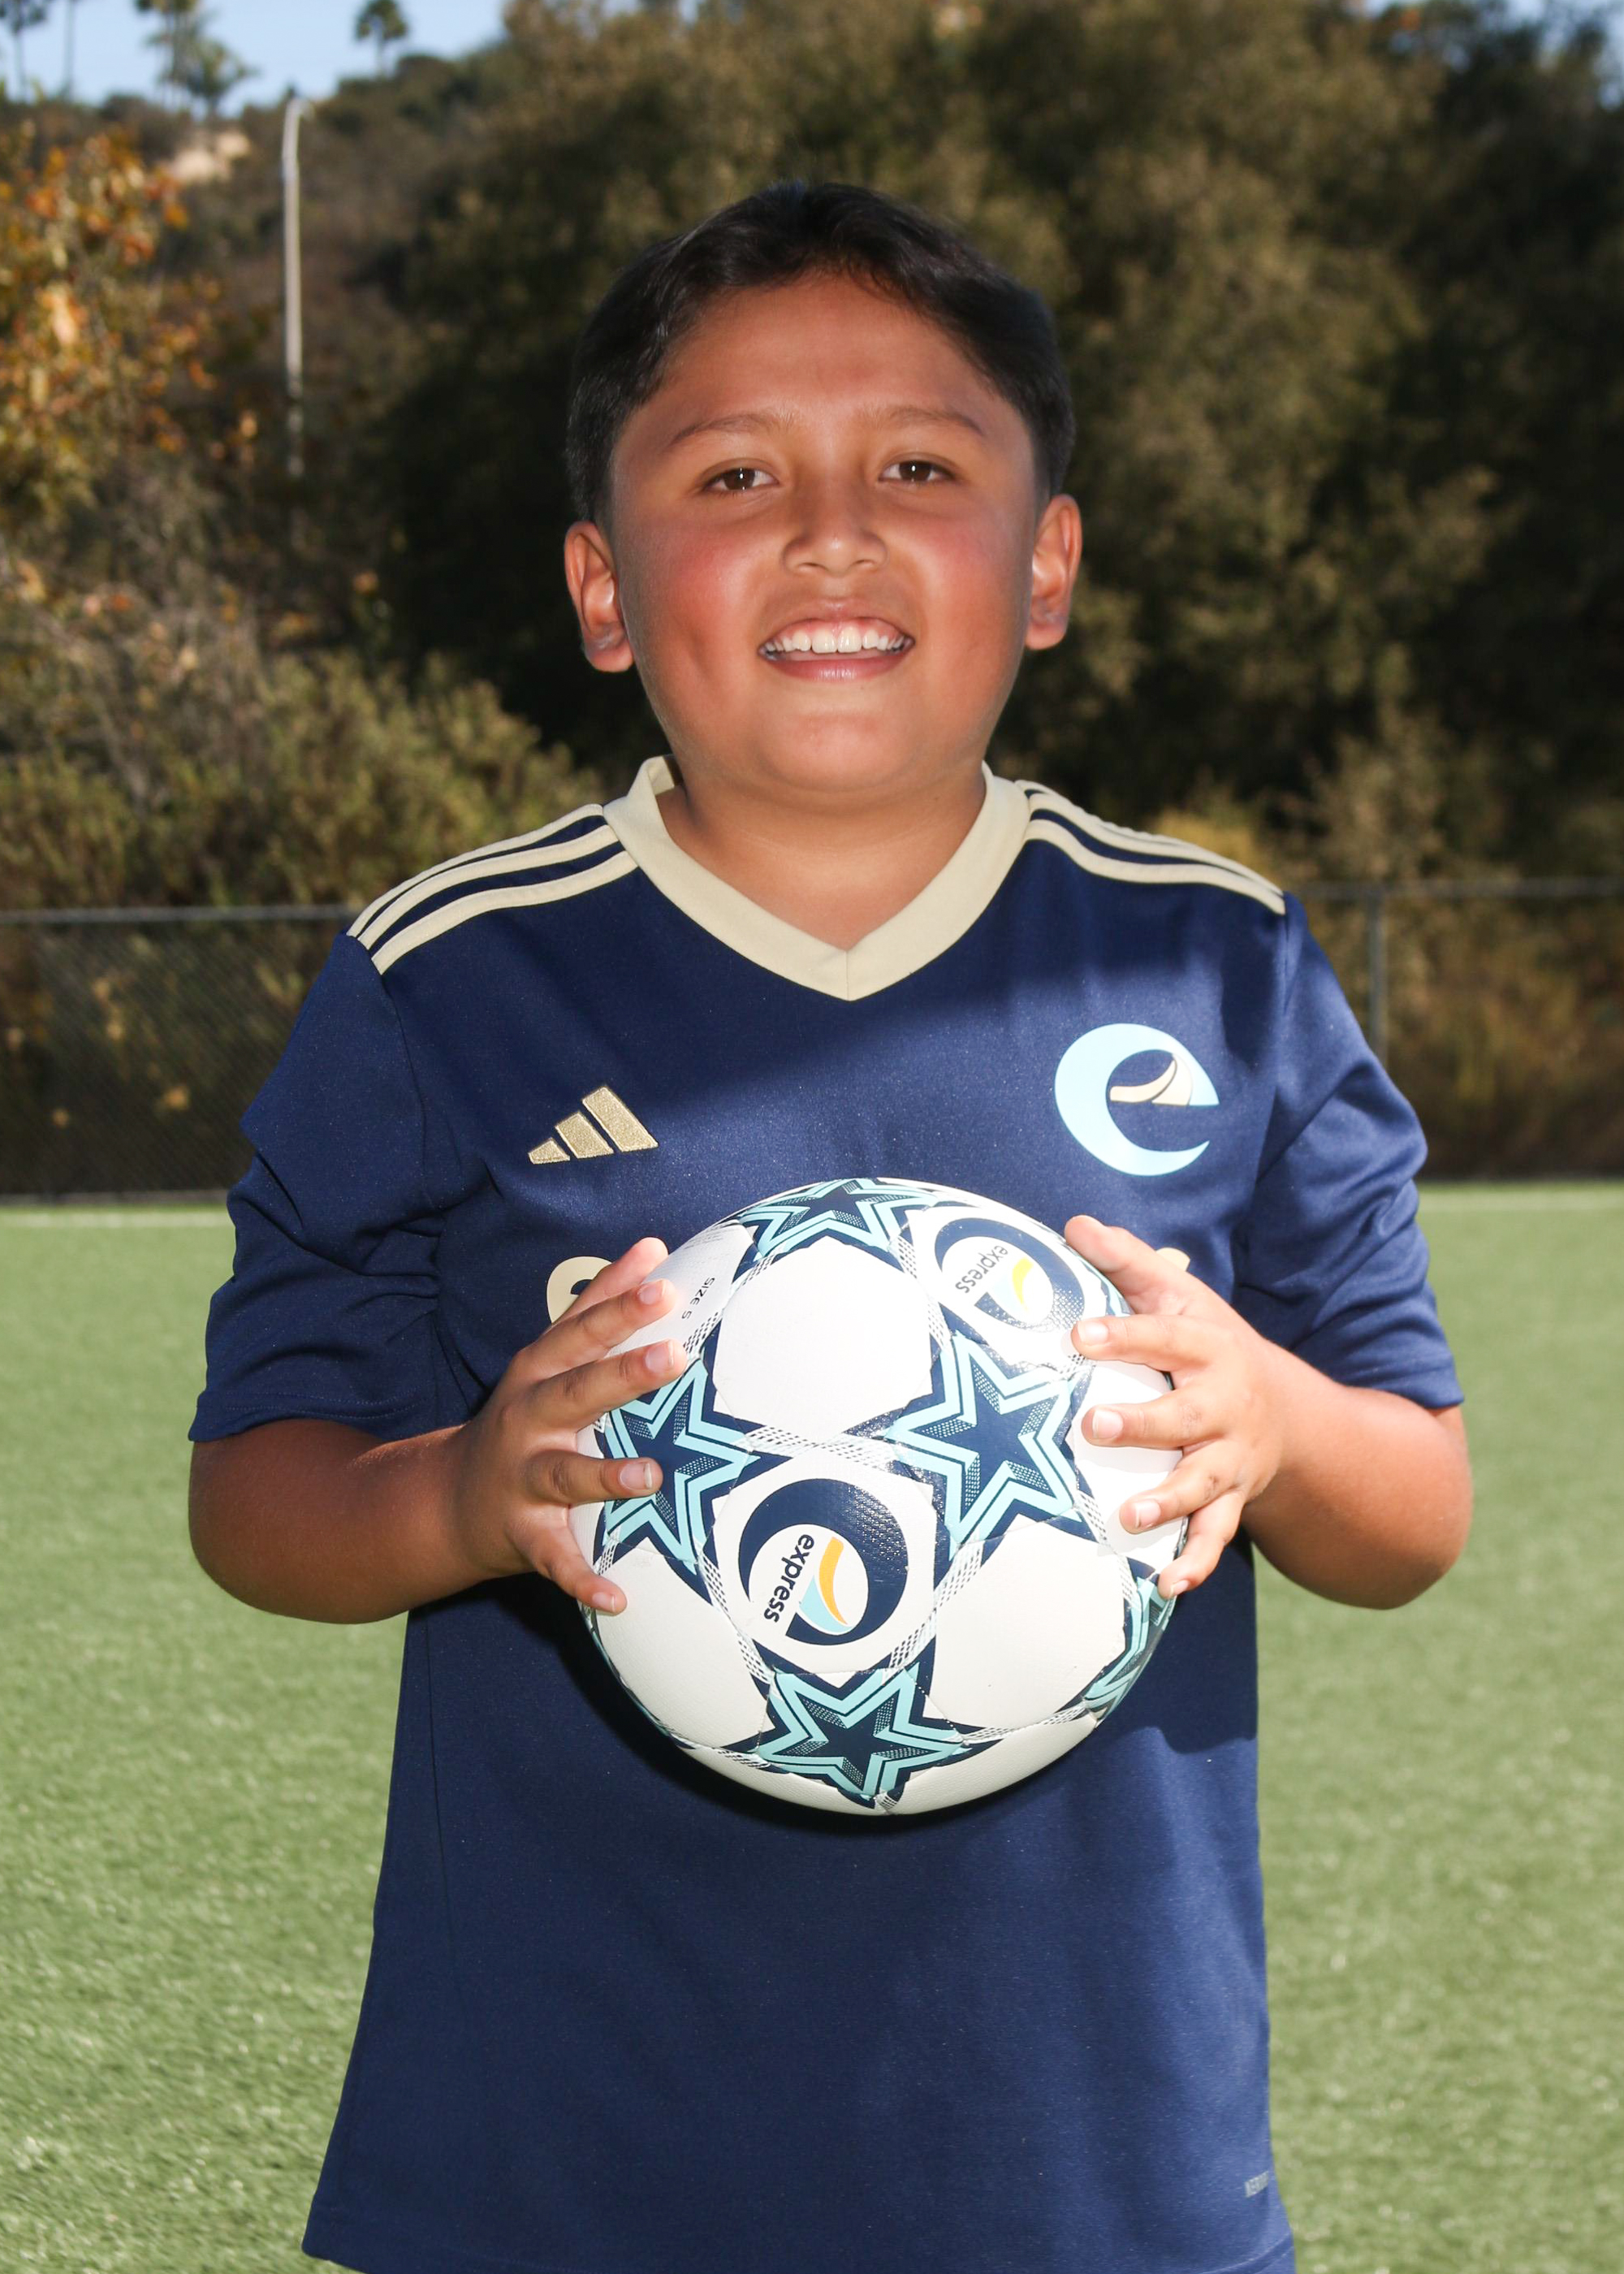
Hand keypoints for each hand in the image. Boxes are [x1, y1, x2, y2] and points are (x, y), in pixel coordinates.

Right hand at [445, 1238, 682, 1615]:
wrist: (448, 1501)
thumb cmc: (524, 1418)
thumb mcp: (549, 1357)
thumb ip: (598, 1304)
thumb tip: (653, 1248)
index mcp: (539, 1374)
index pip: (581, 1332)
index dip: (619, 1306)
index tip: (663, 1281)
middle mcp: (528, 1420)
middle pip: (575, 1392)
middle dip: (622, 1374)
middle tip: (673, 1355)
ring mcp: (522, 1479)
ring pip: (564, 1476)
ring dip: (604, 1477)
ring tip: (650, 1476)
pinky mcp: (524, 1535)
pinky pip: (555, 1560)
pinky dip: (582, 1580)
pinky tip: (617, 1598)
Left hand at [1064, 1215, 1286, 1599]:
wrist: (1286, 1414)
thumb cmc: (1208, 1348)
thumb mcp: (1181, 1298)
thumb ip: (1129, 1262)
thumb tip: (1075, 1224)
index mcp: (1210, 1348)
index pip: (1166, 1336)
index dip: (1125, 1333)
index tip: (1078, 1335)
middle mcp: (1226, 1406)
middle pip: (1186, 1415)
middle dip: (1143, 1423)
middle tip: (1092, 1424)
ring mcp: (1231, 1460)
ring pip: (1203, 1484)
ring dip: (1169, 1502)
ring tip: (1130, 1517)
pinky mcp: (1231, 1503)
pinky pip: (1216, 1538)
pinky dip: (1195, 1563)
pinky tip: (1167, 1586)